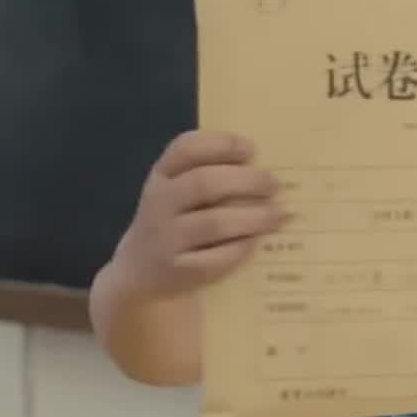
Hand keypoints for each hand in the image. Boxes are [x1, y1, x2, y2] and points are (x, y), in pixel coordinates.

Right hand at [112, 130, 291, 299]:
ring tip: (279, 215)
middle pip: (204, 183)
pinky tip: (257, 241)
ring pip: (214, 223)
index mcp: (161, 174)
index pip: (185, 148)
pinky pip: (216, 258)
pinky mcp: (178, 271)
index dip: (221, 144)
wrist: (138, 272)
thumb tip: (261, 169)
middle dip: (246, 181)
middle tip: (275, 184)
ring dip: (253, 217)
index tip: (251, 150)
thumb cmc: (172, 221)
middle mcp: (158, 203)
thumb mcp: (175, 190)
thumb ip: (207, 174)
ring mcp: (165, 239)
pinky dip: (241, 248)